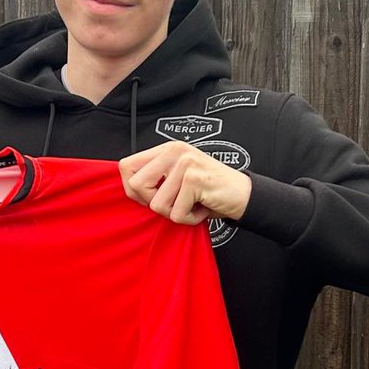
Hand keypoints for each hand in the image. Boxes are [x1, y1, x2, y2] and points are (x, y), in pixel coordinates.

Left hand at [119, 141, 252, 223]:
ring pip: (157, 205)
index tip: (150, 197)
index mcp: (166, 149)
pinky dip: (189, 219)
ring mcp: (185, 164)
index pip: (126, 166)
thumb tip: (129, 189)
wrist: (243, 194)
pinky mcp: (195, 179)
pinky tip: (201, 208)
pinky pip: (176, 214)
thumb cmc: (208, 191)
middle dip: (152, 203)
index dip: (132, 188)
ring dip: (175, 213)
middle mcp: (174, 151)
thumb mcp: (177, 179)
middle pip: (135, 185)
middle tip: (174, 202)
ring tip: (192, 204)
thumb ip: (155, 178)